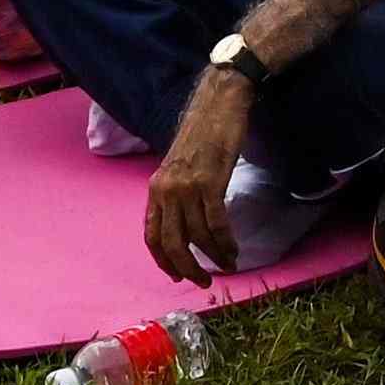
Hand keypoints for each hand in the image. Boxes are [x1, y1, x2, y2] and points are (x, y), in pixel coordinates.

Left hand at [143, 70, 254, 280]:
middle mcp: (167, 190)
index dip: (163, 260)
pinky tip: (233, 250)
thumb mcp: (179, 166)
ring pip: (197, 237)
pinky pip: (216, 224)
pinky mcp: (211, 182)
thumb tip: (184, 223)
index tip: (177, 275)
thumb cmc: (202, 133)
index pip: (151, 235)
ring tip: (227, 264)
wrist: (219, 103)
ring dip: (214, 257)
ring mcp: (188, 187)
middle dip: (188, 268)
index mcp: (156, 187)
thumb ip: (176, 193)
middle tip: (203, 281)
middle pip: (172, 243)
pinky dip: (225, 243)